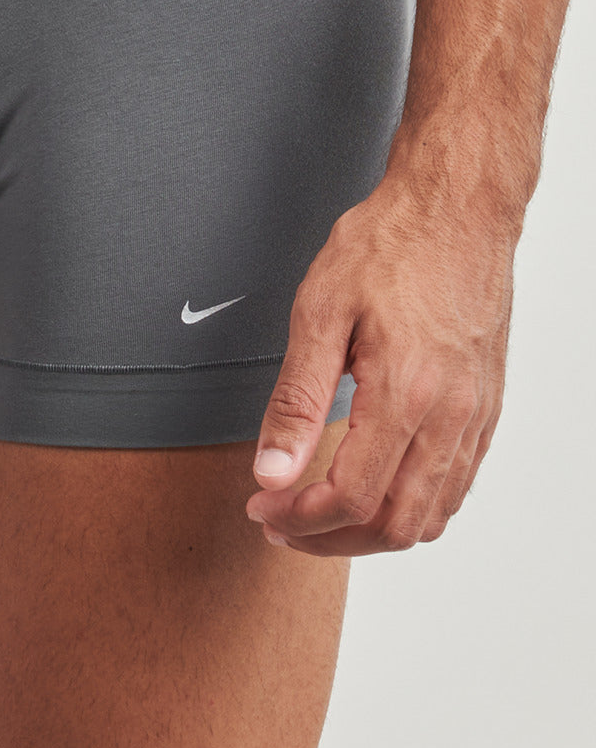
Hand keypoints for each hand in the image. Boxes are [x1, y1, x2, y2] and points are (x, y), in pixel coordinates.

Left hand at [245, 173, 514, 554]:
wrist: (456, 208)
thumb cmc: (389, 246)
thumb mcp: (319, 310)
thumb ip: (295, 398)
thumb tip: (272, 469)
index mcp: (404, 393)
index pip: (352, 498)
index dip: (300, 518)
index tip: (263, 506)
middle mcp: (449, 415)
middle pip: (394, 525)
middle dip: (330, 538)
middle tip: (281, 520)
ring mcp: (474, 414)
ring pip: (431, 516)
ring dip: (371, 531)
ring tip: (319, 514)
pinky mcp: (485, 406)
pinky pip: (456, 485)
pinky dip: (413, 508)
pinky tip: (375, 490)